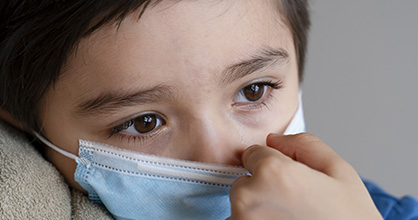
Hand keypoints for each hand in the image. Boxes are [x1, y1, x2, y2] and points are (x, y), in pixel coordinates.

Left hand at [228, 133, 382, 219]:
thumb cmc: (349, 219)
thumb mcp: (339, 172)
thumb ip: (304, 145)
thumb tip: (274, 139)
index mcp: (272, 172)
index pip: (252, 153)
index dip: (273, 164)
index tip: (291, 182)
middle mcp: (249, 197)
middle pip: (245, 181)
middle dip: (263, 188)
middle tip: (295, 205)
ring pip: (241, 206)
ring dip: (258, 210)